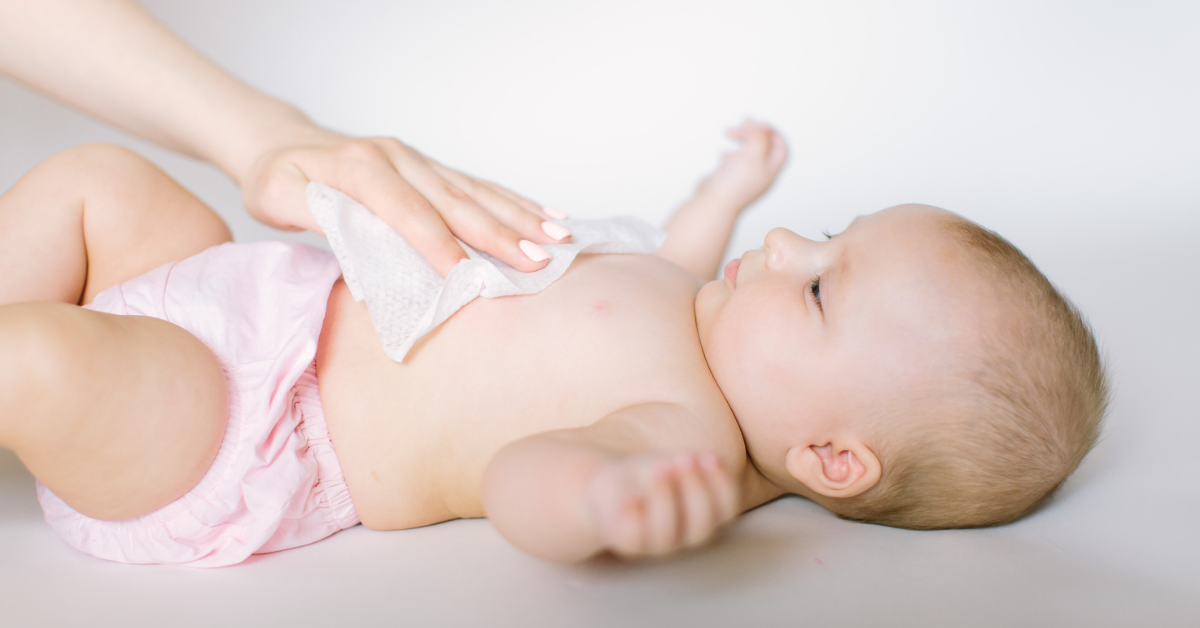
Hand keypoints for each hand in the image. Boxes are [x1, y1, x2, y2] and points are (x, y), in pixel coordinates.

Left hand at [241, 126, 570, 275]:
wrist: (280, 141)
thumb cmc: (276, 177)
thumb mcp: (276, 197)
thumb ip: (318, 214)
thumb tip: (360, 239)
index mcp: (360, 167)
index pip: (407, 212)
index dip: (438, 244)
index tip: (468, 275)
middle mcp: (396, 157)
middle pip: (455, 201)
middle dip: (500, 232)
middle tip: (539, 258)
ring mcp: (417, 160)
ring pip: (474, 191)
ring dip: (519, 216)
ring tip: (559, 238)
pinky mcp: (429, 168)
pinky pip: (476, 185)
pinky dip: (513, 201)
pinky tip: (546, 214)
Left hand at [585, 452, 739, 557]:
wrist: (607, 483)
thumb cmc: (648, 474)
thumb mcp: (675, 463)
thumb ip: (693, 464)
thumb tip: (709, 459)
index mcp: (702, 515)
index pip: (726, 510)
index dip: (723, 485)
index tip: (709, 457)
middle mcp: (683, 534)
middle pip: (702, 525)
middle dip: (696, 489)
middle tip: (682, 459)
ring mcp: (655, 542)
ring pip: (668, 533)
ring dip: (666, 497)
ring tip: (659, 467)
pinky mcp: (627, 540)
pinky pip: (634, 536)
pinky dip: (635, 515)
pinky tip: (632, 496)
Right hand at [697, 119, 787, 209]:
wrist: (713, 205)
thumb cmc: (733, 184)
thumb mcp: (752, 156)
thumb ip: (760, 138)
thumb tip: (764, 125)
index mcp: (769, 171)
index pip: (780, 147)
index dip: (772, 132)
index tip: (758, 124)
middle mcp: (759, 174)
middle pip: (763, 147)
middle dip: (753, 131)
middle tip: (741, 123)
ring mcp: (744, 177)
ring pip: (748, 152)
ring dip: (741, 138)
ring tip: (727, 132)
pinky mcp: (729, 179)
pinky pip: (734, 162)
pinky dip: (730, 153)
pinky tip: (722, 154)